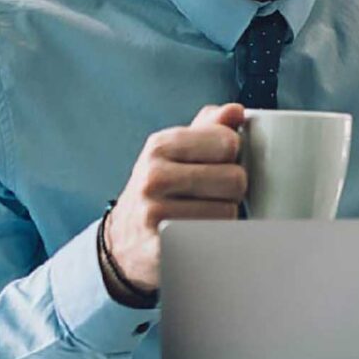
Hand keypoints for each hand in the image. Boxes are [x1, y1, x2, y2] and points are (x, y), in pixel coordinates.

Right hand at [106, 103, 247, 293]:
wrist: (123, 242)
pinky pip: (218, 238)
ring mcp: (156, 213)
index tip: (216, 164)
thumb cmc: (161, 190)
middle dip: (232, 190)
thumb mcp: (175, 153)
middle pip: (235, 179)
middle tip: (209, 196)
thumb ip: (209, 129)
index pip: (228, 142)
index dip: (232, 156)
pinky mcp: (165, 247)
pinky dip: (218, 238)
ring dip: (224, 217)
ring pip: (229, 211)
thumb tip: (235, 111)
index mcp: (160, 146)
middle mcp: (153, 177)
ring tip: (200, 216)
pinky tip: (198, 235)